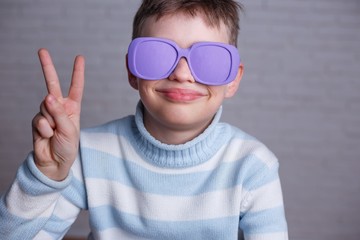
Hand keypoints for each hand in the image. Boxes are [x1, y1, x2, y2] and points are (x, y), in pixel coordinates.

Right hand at [32, 49, 84, 180]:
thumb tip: (48, 96)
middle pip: (52, 84)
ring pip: (45, 107)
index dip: (77, 72)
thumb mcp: (69, 129)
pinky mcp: (36, 121)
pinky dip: (44, 129)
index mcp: (73, 107)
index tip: (79, 57)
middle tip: (42, 51)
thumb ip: (59, 112)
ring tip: (55, 133)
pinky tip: (47, 136)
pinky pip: (39, 120)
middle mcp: (59, 107)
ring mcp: (47, 113)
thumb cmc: (67, 146)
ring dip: (51, 121)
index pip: (76, 87)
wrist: (54, 162)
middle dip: (47, 67)